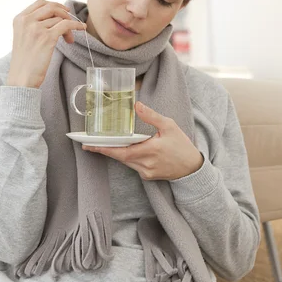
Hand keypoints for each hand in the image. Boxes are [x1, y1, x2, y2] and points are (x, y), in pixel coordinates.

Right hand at [7, 0, 84, 87]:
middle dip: (64, 13)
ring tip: (69, 40)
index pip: (40, 3)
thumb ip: (33, 26)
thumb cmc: (24, 63)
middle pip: (51, 7)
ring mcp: (37, 28)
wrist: (21, 79)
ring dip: (69, 26)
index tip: (63, 12)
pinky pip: (67, 25)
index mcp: (19, 19)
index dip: (54, 6)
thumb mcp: (23, 38)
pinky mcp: (47, 37)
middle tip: (70, 22)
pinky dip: (77, 25)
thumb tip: (54, 19)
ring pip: (60, 18)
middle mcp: (27, 21)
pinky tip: (82, 28)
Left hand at [82, 102, 203, 180]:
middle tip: (89, 144)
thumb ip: (151, 116)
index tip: (89, 146)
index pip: (121, 151)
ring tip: (104, 144)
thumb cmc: (182, 146)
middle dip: (105, 150)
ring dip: (116, 153)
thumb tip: (137, 105)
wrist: (192, 168)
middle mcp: (145, 164)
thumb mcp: (169, 126)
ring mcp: (146, 172)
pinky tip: (127, 150)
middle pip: (120, 157)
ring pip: (126, 161)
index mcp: (149, 150)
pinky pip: (133, 166)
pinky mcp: (148, 176)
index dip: (104, 149)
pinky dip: (128, 157)